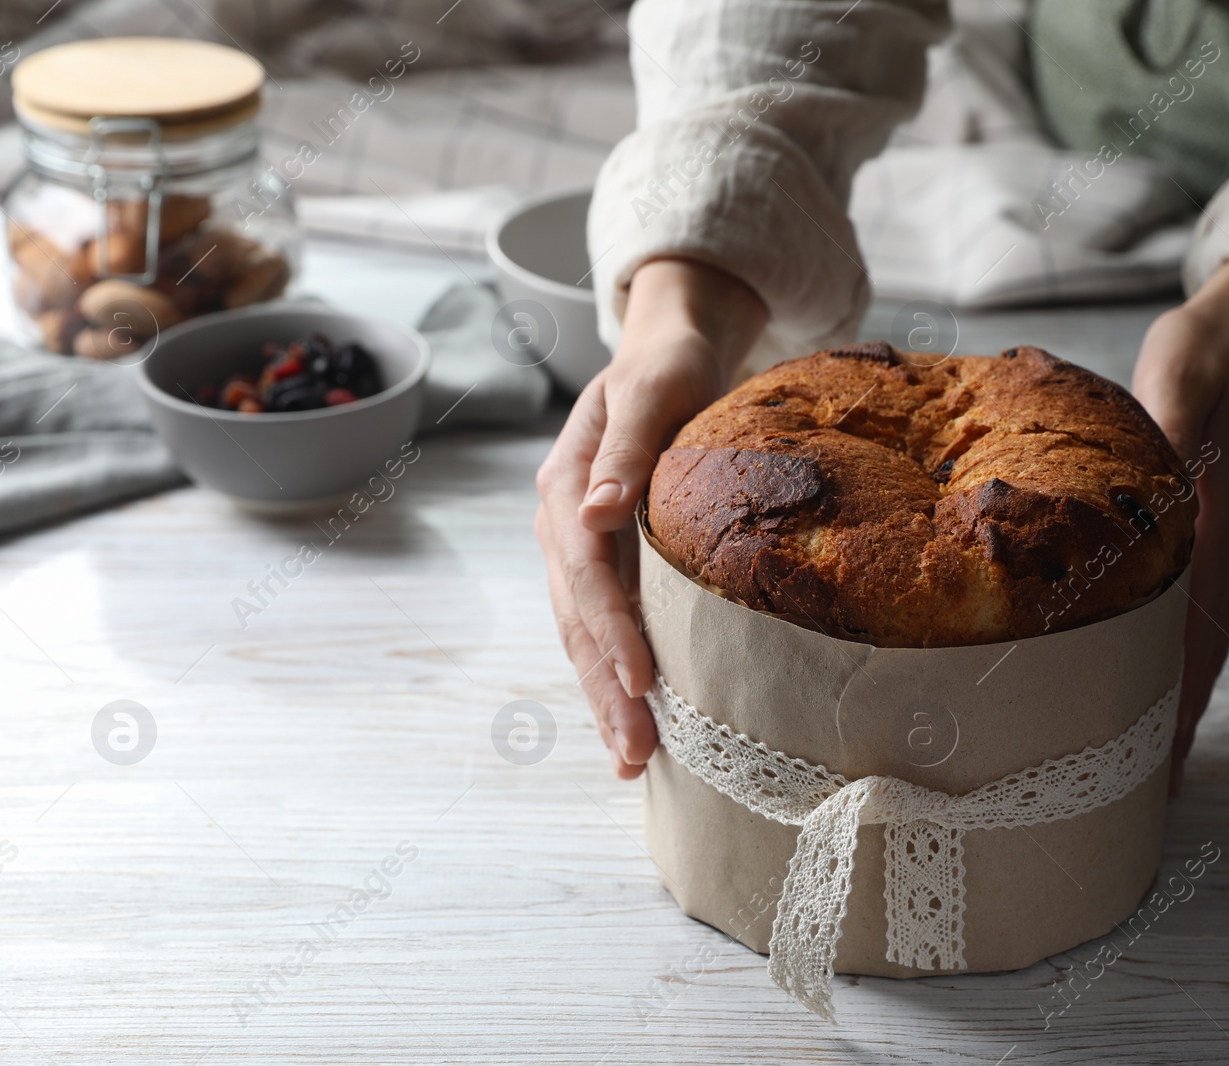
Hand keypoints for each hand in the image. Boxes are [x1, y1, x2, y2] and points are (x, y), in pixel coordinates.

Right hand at [535, 258, 766, 777]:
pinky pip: (603, 628)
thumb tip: (597, 511)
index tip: (642, 680)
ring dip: (605, 698)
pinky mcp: (605, 564)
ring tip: (632, 759)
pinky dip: (615, 676)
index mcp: (565, 485)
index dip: (610, 628)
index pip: (585, 570)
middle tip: (635, 752)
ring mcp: (577, 550)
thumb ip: (626, 452)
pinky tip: (634, 724)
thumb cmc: (666, 368)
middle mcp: (562, 525)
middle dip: (604, 689)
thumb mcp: (652, 391)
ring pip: (583, 635)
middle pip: (576, 619)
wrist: (666, 355)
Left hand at [1132, 255, 1228, 795]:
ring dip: (1184, 691)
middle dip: (1179, 714)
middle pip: (1208, 646)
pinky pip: (1204, 605)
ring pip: (1209, 632)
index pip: (1194, 623)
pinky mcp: (1221, 527)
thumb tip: (1154, 490)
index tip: (1154, 750)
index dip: (1173, 688)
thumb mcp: (1180, 378)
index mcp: (1220, 516)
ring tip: (1156, 752)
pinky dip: (1185, 649)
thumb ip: (1169, 432)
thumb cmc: (1204, 351)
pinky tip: (1159, 670)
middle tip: (1149, 783)